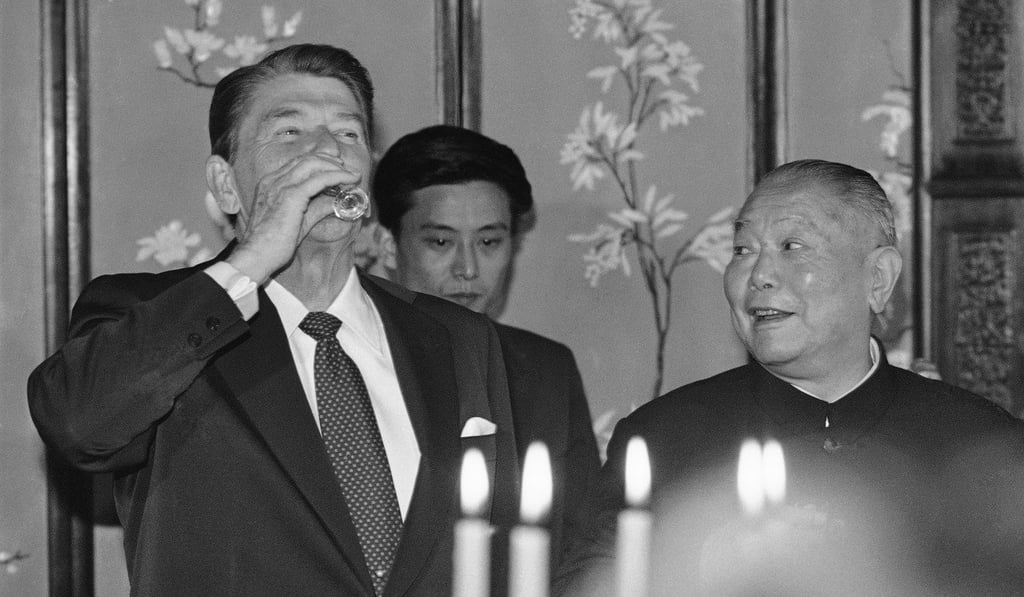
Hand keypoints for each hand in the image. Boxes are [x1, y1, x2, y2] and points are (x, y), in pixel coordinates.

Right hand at [227, 154, 360, 282]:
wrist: (256, 256)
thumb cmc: (272, 245)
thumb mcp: (299, 222)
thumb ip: (316, 209)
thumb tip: (335, 203)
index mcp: (270, 184)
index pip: (297, 164)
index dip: (319, 164)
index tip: (336, 169)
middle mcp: (273, 180)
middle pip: (306, 160)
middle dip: (330, 161)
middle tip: (347, 169)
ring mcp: (280, 186)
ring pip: (314, 165)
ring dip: (336, 168)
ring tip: (352, 175)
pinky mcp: (291, 196)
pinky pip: (320, 179)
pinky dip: (337, 177)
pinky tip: (349, 181)